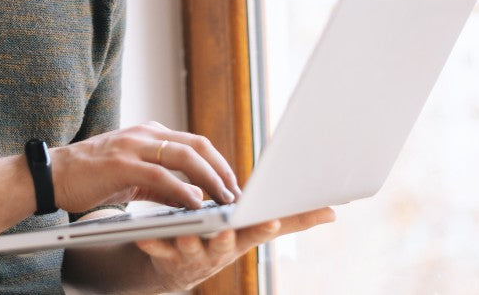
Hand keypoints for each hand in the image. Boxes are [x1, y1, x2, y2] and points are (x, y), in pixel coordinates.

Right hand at [49, 122, 239, 212]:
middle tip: (236, 195)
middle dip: (222, 171)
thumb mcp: (132, 179)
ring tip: (224, 201)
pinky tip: (196, 205)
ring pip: (185, 157)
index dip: (218, 163)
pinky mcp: (121, 165)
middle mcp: (145, 134)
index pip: (194, 143)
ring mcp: (133, 147)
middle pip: (197, 146)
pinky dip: (183, 190)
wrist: (51, 175)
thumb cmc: (91, 178)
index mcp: (149, 134)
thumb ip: (161, 186)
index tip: (232, 185)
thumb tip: (192, 199)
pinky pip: (161, 176)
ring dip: (210, 180)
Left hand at [135, 207, 335, 290]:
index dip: (265, 227)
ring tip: (182, 232)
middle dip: (226, 237)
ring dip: (187, 240)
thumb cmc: (224, 239)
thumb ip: (291, 220)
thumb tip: (334, 211)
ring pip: (190, 247)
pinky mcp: (165, 256)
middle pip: (225, 243)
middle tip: (225, 229)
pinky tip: (144, 235)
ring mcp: (193, 255)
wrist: (177, 267)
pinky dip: (151, 242)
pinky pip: (156, 249)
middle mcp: (220, 250)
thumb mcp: (255, 229)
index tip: (268, 220)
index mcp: (242, 237)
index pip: (259, 231)